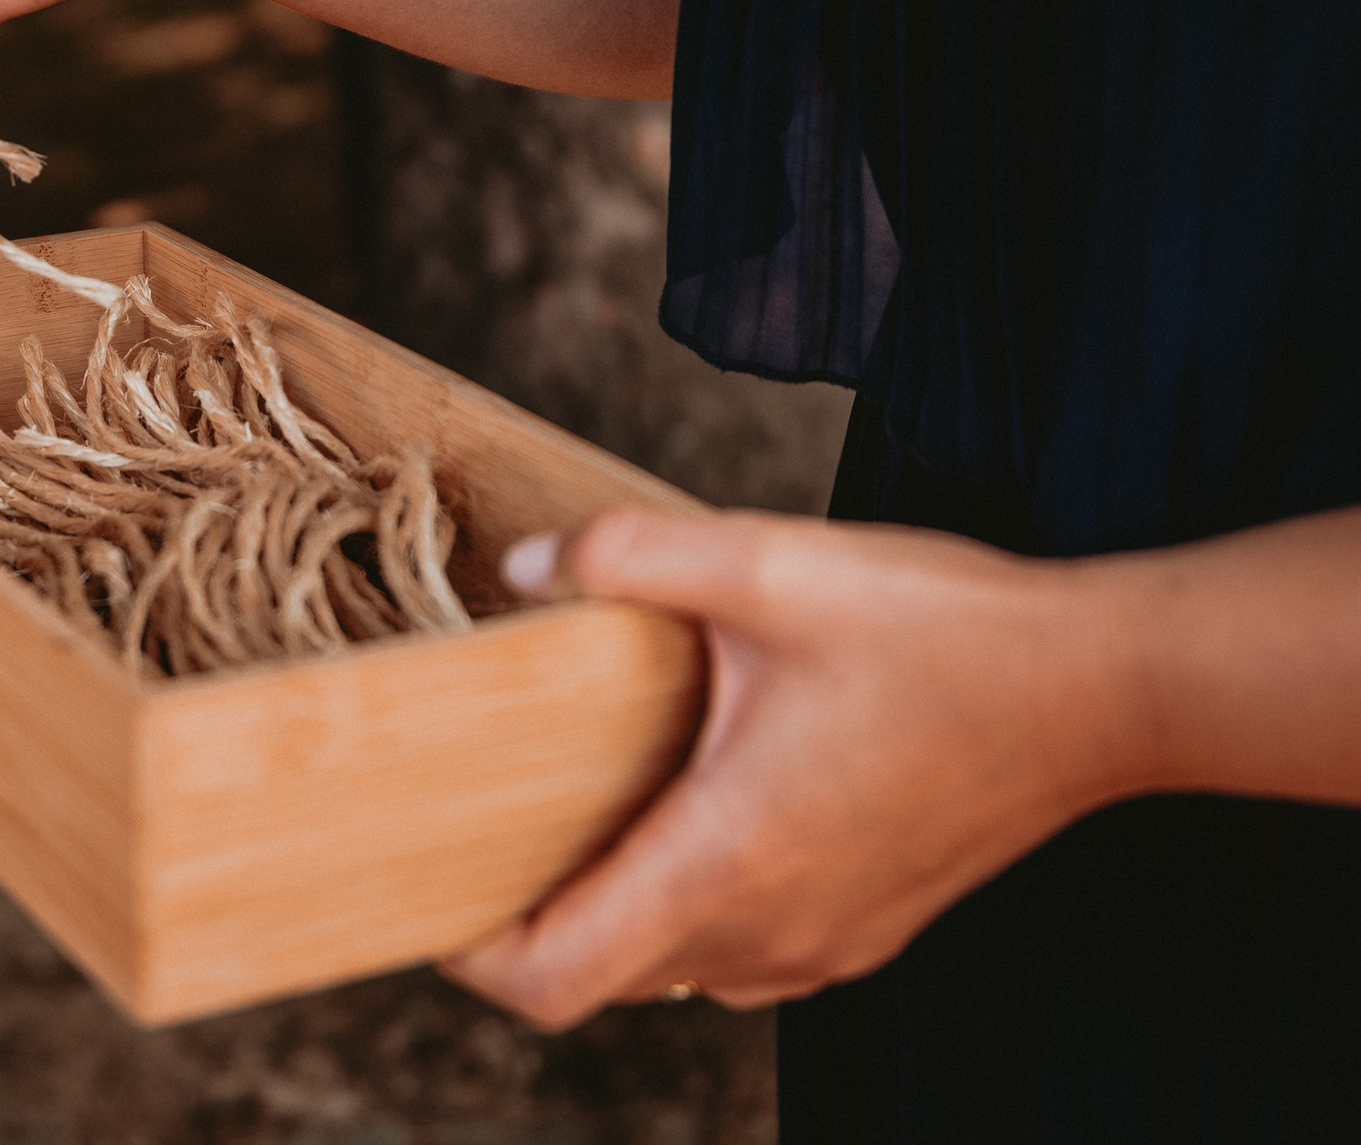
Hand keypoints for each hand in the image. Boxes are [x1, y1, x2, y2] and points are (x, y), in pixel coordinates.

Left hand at [443, 509, 1143, 1026]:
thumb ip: (626, 556)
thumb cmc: (946, 633)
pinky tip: (685, 804)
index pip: (554, 979)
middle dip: (527, 913)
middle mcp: (768, 930)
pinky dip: (683, 902)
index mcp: (725, 861)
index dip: (470, 953)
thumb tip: (523, 568)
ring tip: (574, 806)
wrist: (1108, 689)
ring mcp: (824, 943)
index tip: (428, 885)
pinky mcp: (865, 928)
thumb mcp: (768, 562)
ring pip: (669, 966)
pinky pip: (737, 951)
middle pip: (599, 974)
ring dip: (610, 906)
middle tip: (481, 818)